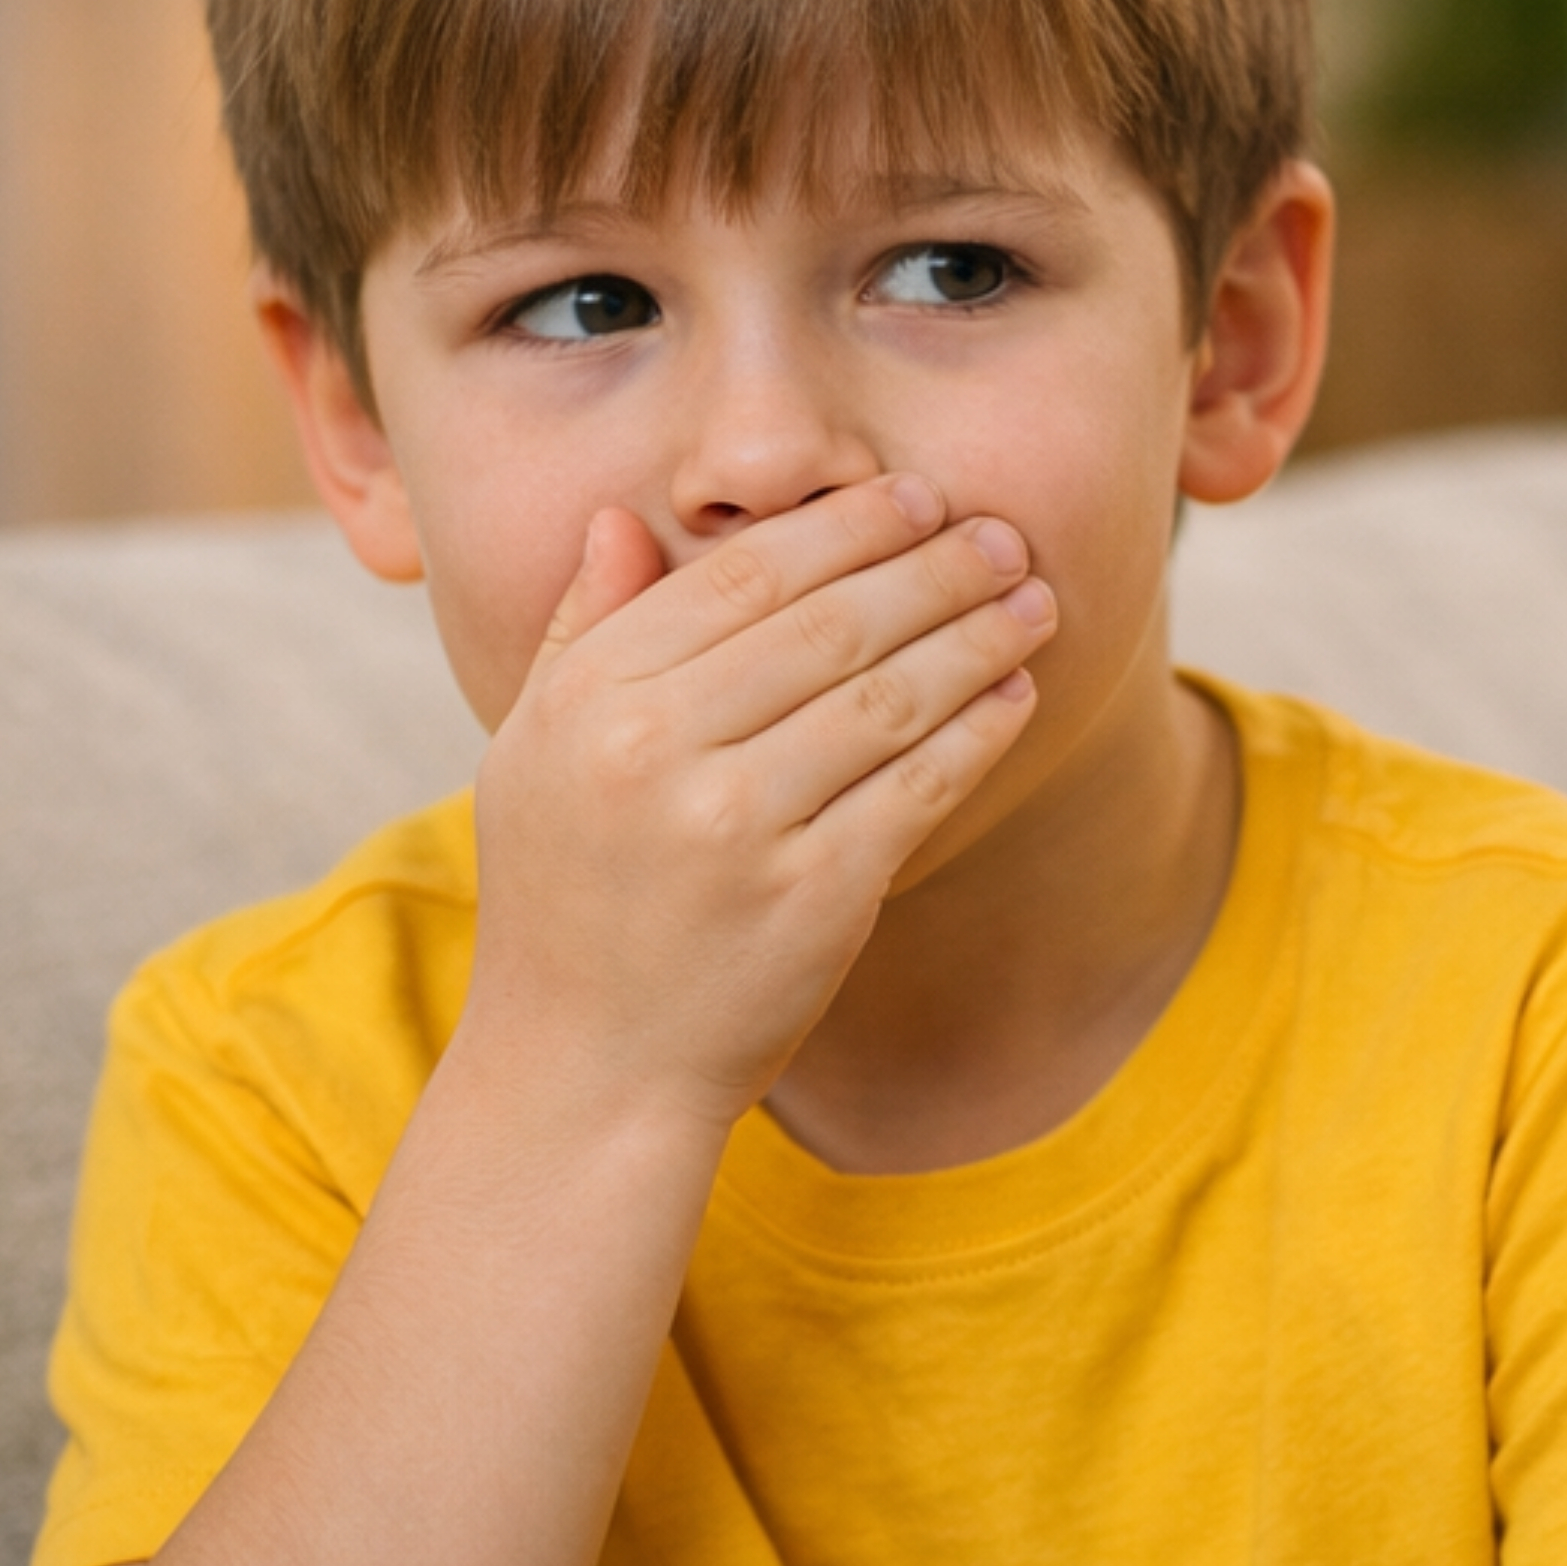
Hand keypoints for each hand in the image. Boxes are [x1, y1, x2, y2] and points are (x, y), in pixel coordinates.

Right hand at [468, 476, 1055, 1118]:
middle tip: (1002, 534)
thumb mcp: (532, 755)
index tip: (916, 496)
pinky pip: (920, 785)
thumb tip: (623, 519)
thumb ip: (582, 631)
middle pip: (830, 623)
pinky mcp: (814, 894)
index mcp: (589, 701)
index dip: (844, 527)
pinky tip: (1016, 695)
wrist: (586, 1069)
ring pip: (890, 694)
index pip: (742, 577)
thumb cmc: (568, 900)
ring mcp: (738, 826)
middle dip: (934, 567)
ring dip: (978, 636)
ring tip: (1034, 599)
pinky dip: (978, 731)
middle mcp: (656, 753)